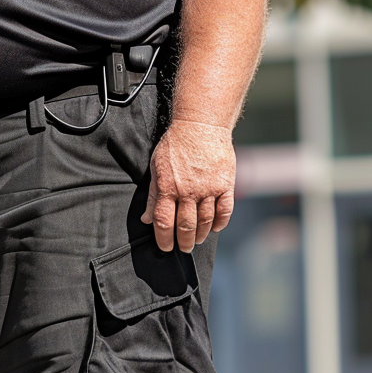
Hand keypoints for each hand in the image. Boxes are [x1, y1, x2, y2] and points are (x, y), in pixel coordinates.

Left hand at [142, 119, 235, 252]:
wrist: (201, 124)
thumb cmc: (176, 144)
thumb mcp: (157, 167)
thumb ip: (153, 194)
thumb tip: (146, 219)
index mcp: (168, 187)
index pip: (164, 222)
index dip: (164, 239)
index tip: (165, 247)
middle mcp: (188, 191)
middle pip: (185, 226)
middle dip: (184, 242)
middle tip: (184, 248)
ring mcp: (208, 189)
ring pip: (205, 222)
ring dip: (201, 235)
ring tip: (197, 240)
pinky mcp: (225, 184)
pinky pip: (224, 211)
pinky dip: (220, 223)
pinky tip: (215, 228)